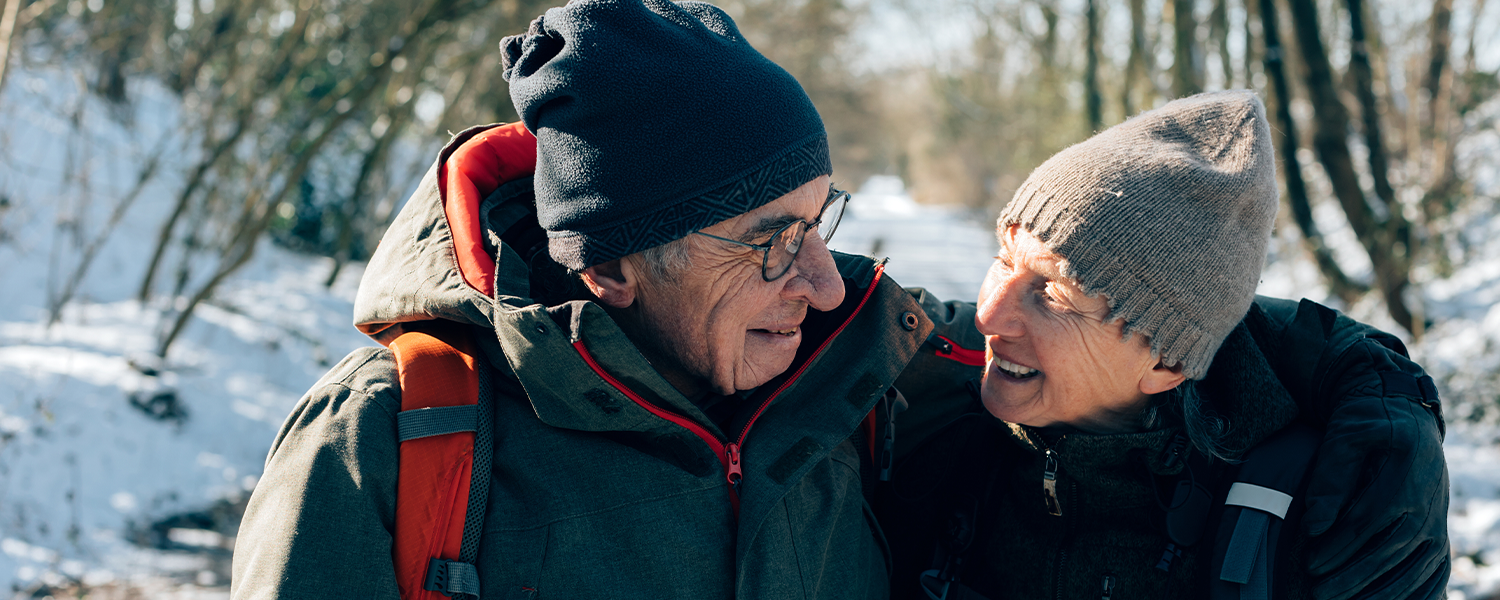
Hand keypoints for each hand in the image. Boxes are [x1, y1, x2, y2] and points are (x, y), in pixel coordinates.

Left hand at [1301, 339, 1448, 599]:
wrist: (1404, 416)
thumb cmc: (1367, 421)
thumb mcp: (1346, 434)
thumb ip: (1331, 477)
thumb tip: (1316, 526)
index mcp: (1405, 480)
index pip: (1368, 524)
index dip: (1339, 548)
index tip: (1310, 565)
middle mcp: (1428, 506)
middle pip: (1389, 553)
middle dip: (1353, 578)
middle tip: (1319, 594)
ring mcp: (1437, 523)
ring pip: (1414, 570)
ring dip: (1381, 593)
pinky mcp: (1438, 535)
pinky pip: (1434, 574)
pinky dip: (1417, 594)